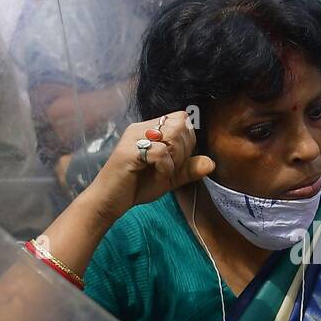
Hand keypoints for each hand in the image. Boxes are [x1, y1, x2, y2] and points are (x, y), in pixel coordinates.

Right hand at [84, 111, 214, 222]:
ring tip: (164, 171)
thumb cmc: (136, 187)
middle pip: (179, 123)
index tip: (178, 159)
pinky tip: (157, 176)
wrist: (109, 201)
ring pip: (171, 135)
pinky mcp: (128, 152)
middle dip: (184, 149)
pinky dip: (165, 167)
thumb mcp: (169, 177)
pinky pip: (160, 152)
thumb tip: (211, 163)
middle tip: (172, 167)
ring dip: (175, 158)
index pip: (181, 118)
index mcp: (149, 129)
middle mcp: (141, 128)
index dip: (187, 139)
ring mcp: (133, 138)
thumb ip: (188, 169)